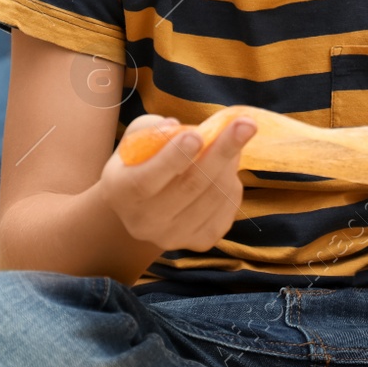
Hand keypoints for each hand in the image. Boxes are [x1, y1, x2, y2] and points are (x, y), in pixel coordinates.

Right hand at [100, 113, 255, 253]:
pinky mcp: (199, 242)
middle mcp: (144, 223)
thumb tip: (177, 128)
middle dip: (221, 152)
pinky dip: (232, 183)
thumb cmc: (142, 160)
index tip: (197, 135)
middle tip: (246, 124)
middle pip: (190, 187)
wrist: (146, 204)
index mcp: (121, 192)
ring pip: (214, 196)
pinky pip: (227, 209)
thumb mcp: (137, 138)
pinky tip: (226, 167)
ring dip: (230, 162)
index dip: (173, 158)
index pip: (147, 180)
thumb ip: (153, 129)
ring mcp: (173, 237)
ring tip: (236, 136)